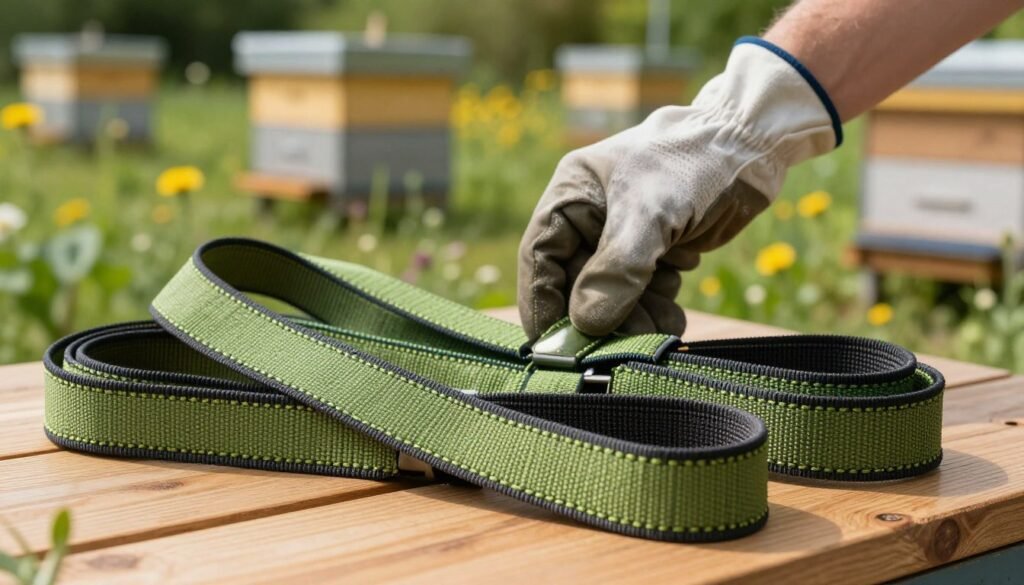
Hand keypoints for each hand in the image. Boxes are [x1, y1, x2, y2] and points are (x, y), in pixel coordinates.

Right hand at [518, 38, 840, 340]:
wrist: (753, 147)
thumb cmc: (693, 165)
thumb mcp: (650, 216)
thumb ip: (616, 271)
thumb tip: (585, 324)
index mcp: (572, 194)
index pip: (540, 255)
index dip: (541, 301)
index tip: (553, 345)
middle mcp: (590, 217)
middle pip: (576, 282)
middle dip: (600, 317)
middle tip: (619, 348)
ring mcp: (622, 236)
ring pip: (611, 295)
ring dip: (632, 319)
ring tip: (660, 327)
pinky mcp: (654, 251)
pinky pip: (642, 294)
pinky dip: (655, 310)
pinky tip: (673, 317)